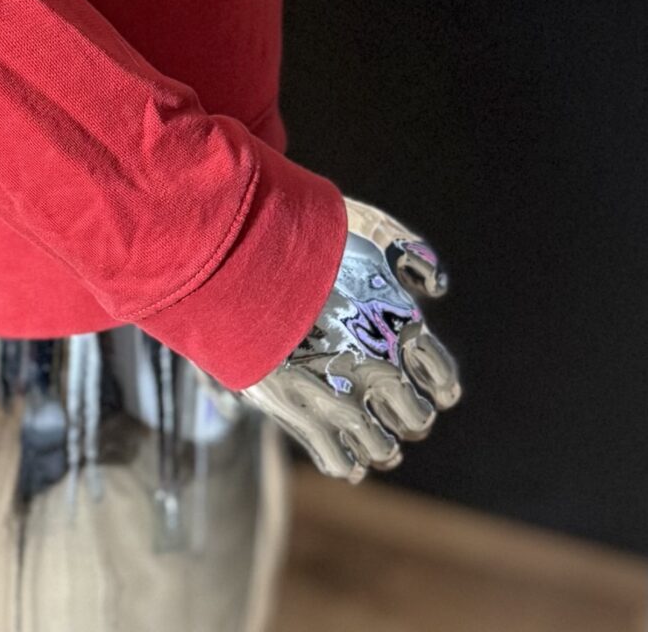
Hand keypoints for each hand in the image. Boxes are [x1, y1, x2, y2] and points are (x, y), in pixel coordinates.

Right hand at [238, 197, 461, 481]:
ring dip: (380, 448)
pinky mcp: (302, 414)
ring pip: (379, 447)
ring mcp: (342, 395)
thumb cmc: (310, 235)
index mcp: (404, 327)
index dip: (441, 386)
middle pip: (415, 418)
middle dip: (411, 418)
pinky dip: (344, 463)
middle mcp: (382, 368)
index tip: (437, 392)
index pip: (442, 378)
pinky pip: (337, 459)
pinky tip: (345, 460)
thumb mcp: (372, 227)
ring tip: (376, 446)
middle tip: (404, 417)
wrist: (247, 256)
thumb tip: (436, 290)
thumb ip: (413, 254)